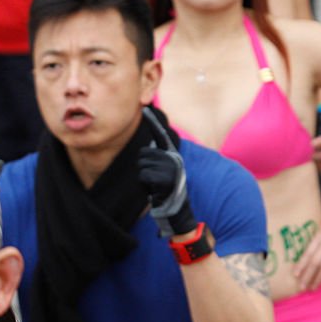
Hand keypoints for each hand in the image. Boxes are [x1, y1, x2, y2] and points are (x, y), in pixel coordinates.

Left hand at [138, 112, 195, 237]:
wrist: (179, 212)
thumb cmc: (168, 193)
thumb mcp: (165, 173)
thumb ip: (158, 161)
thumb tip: (147, 152)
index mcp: (173, 156)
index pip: (161, 136)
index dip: (153, 122)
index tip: (145, 109)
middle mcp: (173, 159)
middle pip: (143, 154)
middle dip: (144, 168)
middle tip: (155, 181)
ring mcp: (170, 169)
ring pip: (142, 165)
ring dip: (144, 178)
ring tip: (156, 187)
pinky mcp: (165, 179)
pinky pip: (144, 176)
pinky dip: (145, 186)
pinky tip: (155, 191)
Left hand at [293, 207, 320, 290]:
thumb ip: (320, 238)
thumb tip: (313, 250)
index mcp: (320, 235)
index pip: (308, 253)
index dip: (301, 265)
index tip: (296, 274)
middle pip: (315, 262)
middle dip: (307, 275)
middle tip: (302, 287)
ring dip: (319, 278)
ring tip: (314, 288)